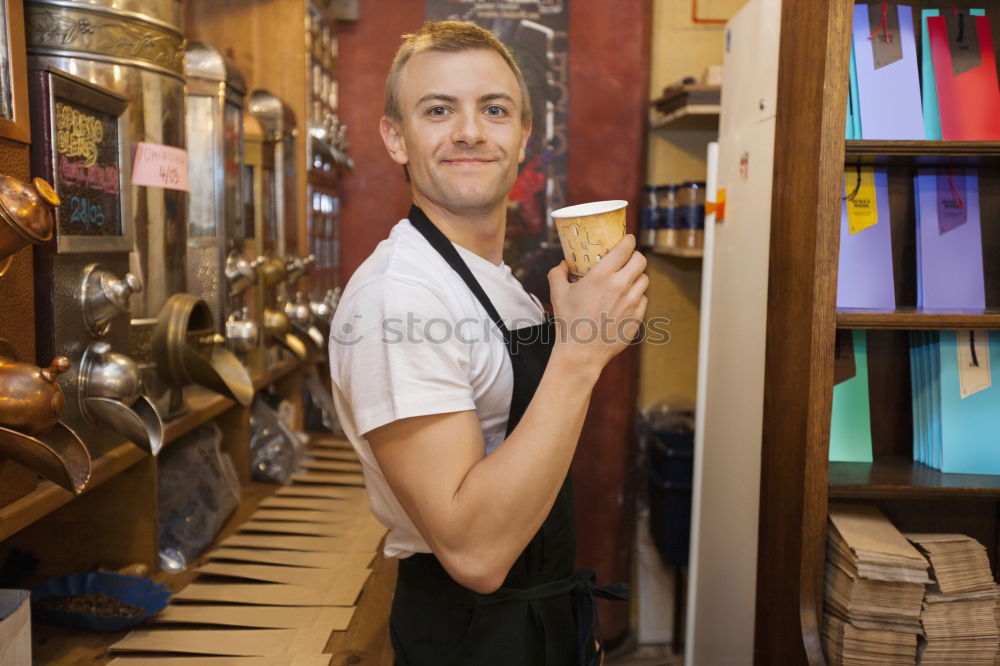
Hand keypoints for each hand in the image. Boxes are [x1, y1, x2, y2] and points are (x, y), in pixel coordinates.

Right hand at [547, 234, 647, 373]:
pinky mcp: (637, 317)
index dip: (628, 240)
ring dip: (636, 277)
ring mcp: (631, 302)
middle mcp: (620, 286)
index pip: (625, 249)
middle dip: (635, 257)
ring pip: (644, 280)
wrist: (581, 352)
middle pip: (640, 261)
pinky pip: (643, 300)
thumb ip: (558, 273)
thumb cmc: (568, 322)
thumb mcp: (557, 294)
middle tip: (628, 260)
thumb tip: (563, 264)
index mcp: (601, 276)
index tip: (627, 239)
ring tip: (627, 281)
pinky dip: (636, 297)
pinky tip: (625, 301)